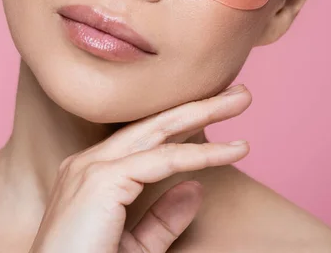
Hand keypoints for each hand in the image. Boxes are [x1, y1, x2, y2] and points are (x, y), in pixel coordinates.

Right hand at [29, 84, 251, 252]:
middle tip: (239, 93)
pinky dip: (201, 155)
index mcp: (92, 173)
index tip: (219, 113)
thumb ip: (162, 220)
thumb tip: (196, 188)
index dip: (185, 123)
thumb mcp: (134, 248)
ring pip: (159, 131)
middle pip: (154, 124)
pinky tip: (233, 150)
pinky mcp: (102, 180)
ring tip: (241, 100)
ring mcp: (92, 167)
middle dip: (199, 106)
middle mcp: (88, 162)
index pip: (146, 137)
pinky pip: (163, 161)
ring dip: (204, 113)